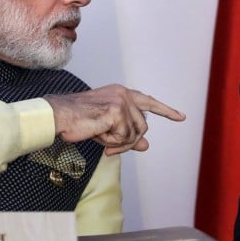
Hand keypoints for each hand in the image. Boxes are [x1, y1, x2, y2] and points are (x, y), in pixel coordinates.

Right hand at [45, 84, 185, 155]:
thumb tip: (146, 145)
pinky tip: (98, 135)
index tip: (181, 117)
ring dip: (119, 143)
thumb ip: (128, 135)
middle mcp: (123, 94)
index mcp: (121, 93)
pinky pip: (124, 137)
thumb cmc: (78, 121)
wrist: (59, 117)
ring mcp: (121, 101)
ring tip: (101, 137)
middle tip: (110, 147)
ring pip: (135, 134)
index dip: (165, 111)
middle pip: (142, 126)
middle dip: (128, 141)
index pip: (148, 101)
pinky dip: (111, 142)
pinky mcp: (116, 111)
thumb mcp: (107, 129)